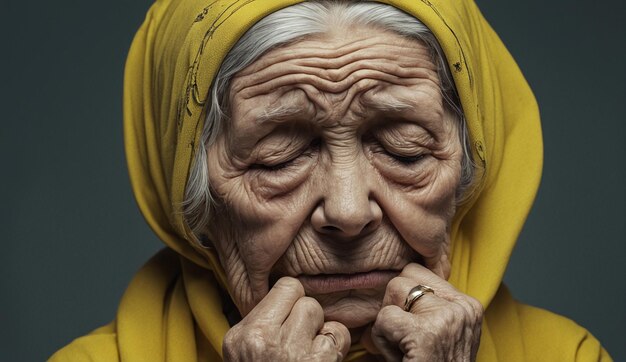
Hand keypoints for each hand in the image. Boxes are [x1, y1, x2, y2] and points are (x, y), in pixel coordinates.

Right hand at [223, 277, 350, 360]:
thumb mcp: (242, 351)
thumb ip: (260, 322)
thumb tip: (287, 292)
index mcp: (240, 336)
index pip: (278, 288)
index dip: (288, 301)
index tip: (287, 320)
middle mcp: (261, 340)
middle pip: (297, 291)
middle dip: (303, 311)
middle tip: (298, 338)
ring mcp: (290, 351)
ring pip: (314, 308)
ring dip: (318, 327)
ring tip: (308, 349)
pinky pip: (337, 333)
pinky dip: (335, 344)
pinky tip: (322, 358)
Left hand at [364, 263, 482, 360]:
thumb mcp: (437, 334)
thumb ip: (424, 308)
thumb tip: (391, 282)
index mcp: (467, 305)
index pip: (418, 272)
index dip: (401, 297)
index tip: (408, 327)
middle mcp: (462, 308)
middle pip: (403, 278)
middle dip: (392, 308)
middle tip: (402, 342)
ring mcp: (447, 319)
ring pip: (392, 294)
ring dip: (385, 325)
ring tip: (402, 352)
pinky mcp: (428, 335)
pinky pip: (384, 318)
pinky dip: (381, 341)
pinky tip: (399, 359)